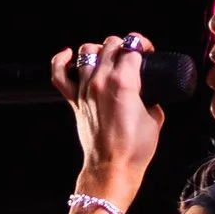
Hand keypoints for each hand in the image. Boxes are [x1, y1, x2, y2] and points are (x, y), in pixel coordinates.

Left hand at [50, 32, 162, 195]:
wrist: (112, 168)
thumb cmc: (134, 149)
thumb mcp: (155, 119)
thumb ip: (152, 101)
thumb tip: (149, 97)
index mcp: (124, 82)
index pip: (132, 47)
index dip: (142, 45)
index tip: (147, 51)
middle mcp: (102, 81)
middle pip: (110, 45)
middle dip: (124, 45)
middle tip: (132, 57)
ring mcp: (85, 90)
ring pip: (87, 52)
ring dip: (100, 50)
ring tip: (108, 58)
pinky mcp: (75, 101)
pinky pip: (59, 75)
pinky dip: (61, 61)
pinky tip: (69, 56)